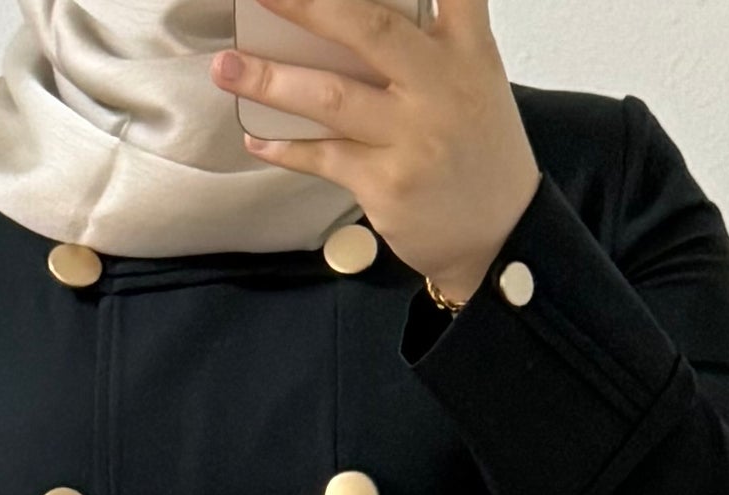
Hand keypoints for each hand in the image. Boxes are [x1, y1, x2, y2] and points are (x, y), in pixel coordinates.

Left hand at [212, 0, 538, 307]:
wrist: (500, 238)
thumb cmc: (474, 150)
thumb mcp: (472, 81)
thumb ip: (426, 43)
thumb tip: (342, 19)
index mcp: (467, 50)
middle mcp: (441, 86)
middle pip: (368, 29)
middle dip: (308, 5)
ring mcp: (413, 138)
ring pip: (331, 97)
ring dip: (271, 81)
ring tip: (228, 67)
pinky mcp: (387, 185)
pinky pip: (324, 158)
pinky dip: (285, 147)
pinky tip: (256, 136)